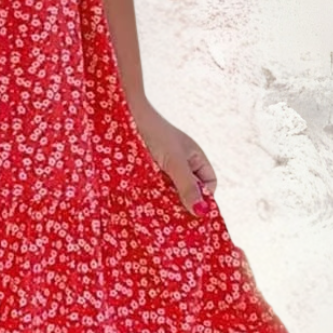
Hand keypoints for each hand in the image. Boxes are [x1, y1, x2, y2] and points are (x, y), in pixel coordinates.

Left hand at [127, 98, 216, 218]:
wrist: (124, 114)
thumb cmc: (154, 132)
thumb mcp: (174, 161)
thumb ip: (188, 186)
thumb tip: (202, 211)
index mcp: (195, 157)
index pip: (208, 183)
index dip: (205, 197)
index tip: (194, 211)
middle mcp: (181, 162)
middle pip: (188, 190)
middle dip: (183, 202)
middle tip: (175, 218)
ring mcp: (162, 166)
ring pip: (169, 191)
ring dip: (165, 200)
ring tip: (159, 212)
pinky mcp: (144, 170)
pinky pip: (152, 187)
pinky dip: (151, 194)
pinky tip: (146, 202)